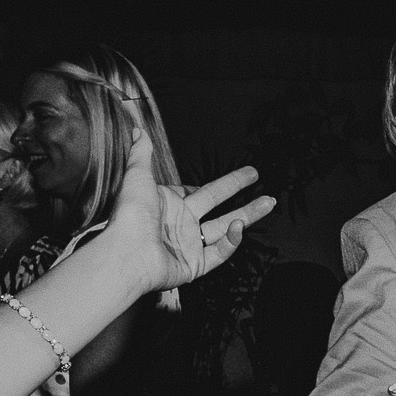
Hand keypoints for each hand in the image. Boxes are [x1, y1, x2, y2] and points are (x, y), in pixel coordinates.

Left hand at [101, 129, 277, 294]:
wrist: (126, 254)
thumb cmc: (129, 217)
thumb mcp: (137, 177)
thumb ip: (142, 153)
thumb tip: (137, 129)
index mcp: (168, 204)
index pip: (198, 192)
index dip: (218, 184)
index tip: (238, 176)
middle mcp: (180, 224)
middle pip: (218, 205)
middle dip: (239, 191)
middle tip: (257, 178)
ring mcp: (188, 245)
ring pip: (225, 228)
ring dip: (249, 214)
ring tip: (269, 202)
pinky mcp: (194, 265)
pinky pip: (219, 252)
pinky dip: (232, 241)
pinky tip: (240, 226)